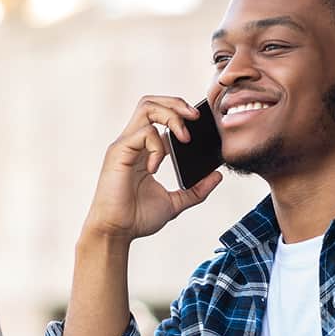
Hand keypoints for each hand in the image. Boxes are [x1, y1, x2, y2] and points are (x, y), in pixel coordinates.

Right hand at [84, 96, 222, 243]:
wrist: (116, 232)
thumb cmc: (137, 218)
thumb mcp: (175, 202)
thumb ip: (196, 190)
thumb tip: (217, 176)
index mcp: (143, 150)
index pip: (159, 116)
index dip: (180, 113)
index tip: (199, 123)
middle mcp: (132, 143)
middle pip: (151, 102)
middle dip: (176, 104)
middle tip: (196, 117)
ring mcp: (125, 145)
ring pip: (147, 108)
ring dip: (171, 116)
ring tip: (184, 137)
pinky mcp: (119, 152)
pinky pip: (144, 133)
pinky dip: (157, 146)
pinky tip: (156, 167)